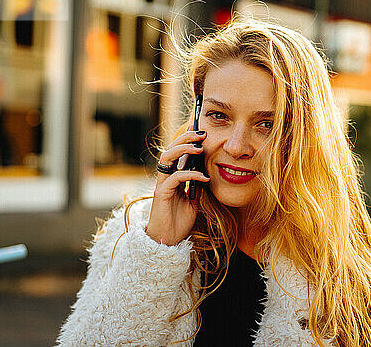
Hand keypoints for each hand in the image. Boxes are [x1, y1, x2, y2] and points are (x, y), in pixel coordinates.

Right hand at [146, 127, 209, 245]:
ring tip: (199, 147)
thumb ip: (197, 187)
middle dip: (184, 138)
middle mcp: (165, 178)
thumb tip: (208, 173)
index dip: (186, 140)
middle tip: (201, 133)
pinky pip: (175, 178)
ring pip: (166, 158)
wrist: (168, 241)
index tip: (200, 130)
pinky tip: (204, 177)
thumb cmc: (179, 221)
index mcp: (172, 177)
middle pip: (170, 149)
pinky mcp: (162, 194)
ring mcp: (162, 184)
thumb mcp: (194, 201)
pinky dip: (190, 175)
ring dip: (182, 150)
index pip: (177, 153)